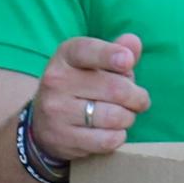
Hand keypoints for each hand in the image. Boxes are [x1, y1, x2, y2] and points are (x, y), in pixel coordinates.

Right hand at [29, 34, 146, 163]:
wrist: (43, 123)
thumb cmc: (79, 86)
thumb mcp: (93, 64)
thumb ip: (117, 51)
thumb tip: (133, 42)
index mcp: (66, 56)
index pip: (87, 51)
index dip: (110, 55)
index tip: (127, 61)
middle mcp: (56, 81)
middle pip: (114, 88)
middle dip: (137, 96)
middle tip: (140, 100)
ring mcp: (57, 111)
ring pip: (113, 116)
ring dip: (129, 118)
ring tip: (125, 116)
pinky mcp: (64, 138)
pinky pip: (107, 140)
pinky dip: (118, 136)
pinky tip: (114, 131)